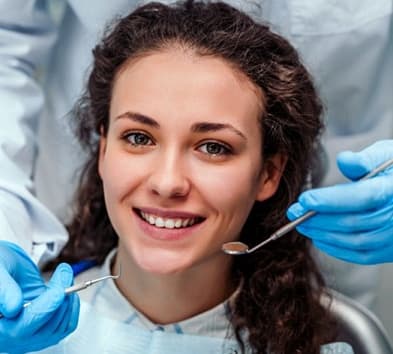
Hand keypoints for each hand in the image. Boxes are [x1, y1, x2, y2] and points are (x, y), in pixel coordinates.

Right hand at [0, 241, 79, 352]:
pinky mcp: (45, 328)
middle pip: (46, 328)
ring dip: (68, 298)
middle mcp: (12, 336)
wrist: (6, 270)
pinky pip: (66, 325)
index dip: (45, 308)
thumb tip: (13, 308)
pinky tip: (65, 290)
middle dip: (60, 296)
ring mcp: (31, 334)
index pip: (23, 328)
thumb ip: (4, 289)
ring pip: (60, 327)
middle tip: (63, 271)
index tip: (59, 291)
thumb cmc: (0, 270)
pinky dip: (71, 306)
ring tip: (63, 275)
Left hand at [287, 140, 392, 264]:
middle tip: (294, 212)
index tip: (304, 199)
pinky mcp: (391, 250)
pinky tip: (319, 238)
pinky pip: (362, 255)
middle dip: (318, 218)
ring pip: (355, 241)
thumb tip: (344, 160)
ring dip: (323, 234)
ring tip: (302, 224)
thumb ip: (364, 159)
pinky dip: (337, 248)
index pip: (361, 197)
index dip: (329, 201)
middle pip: (353, 222)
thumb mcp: (385, 154)